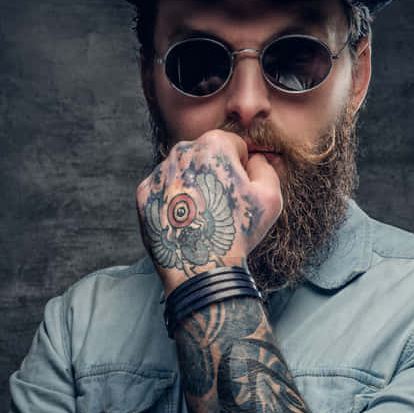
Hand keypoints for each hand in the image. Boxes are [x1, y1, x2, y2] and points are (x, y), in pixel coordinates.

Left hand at [136, 129, 281, 293]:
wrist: (200, 268)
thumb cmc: (239, 231)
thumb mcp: (270, 197)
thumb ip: (265, 167)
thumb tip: (254, 159)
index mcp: (213, 144)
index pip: (233, 146)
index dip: (241, 168)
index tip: (239, 192)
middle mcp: (181, 151)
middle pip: (205, 157)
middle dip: (214, 174)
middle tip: (221, 207)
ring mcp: (159, 172)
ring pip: (182, 173)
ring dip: (192, 187)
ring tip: (202, 217)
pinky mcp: (143, 194)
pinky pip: (163, 191)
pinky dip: (172, 203)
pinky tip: (183, 222)